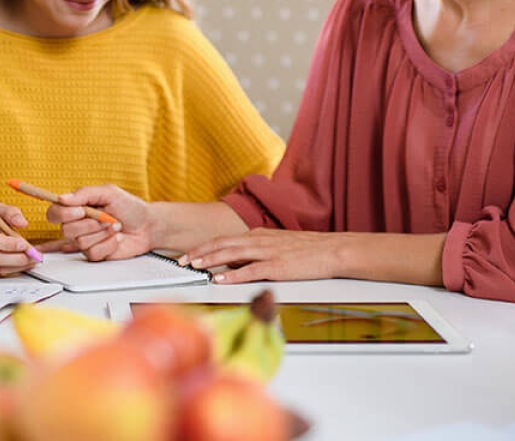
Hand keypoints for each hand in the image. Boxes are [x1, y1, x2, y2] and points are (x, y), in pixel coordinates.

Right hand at [47, 184, 142, 260]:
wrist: (147, 225)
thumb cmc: (128, 206)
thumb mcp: (108, 193)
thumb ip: (84, 194)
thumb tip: (62, 198)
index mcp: (77, 208)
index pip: (54, 213)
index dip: (63, 214)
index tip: (81, 210)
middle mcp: (78, 225)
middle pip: (66, 230)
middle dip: (90, 223)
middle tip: (106, 217)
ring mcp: (85, 241)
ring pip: (81, 242)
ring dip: (102, 232)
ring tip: (115, 225)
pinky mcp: (95, 254)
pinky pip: (93, 253)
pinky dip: (108, 243)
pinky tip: (116, 238)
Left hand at [181, 228, 343, 284]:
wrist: (333, 250)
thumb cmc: (309, 250)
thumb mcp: (278, 244)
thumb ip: (257, 250)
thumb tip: (238, 260)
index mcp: (259, 235)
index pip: (225, 240)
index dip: (205, 247)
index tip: (189, 254)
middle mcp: (260, 241)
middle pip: (223, 244)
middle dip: (200, 252)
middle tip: (181, 260)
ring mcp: (268, 253)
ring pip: (232, 254)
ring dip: (211, 260)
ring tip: (194, 266)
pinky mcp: (277, 267)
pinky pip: (250, 270)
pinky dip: (233, 274)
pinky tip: (221, 279)